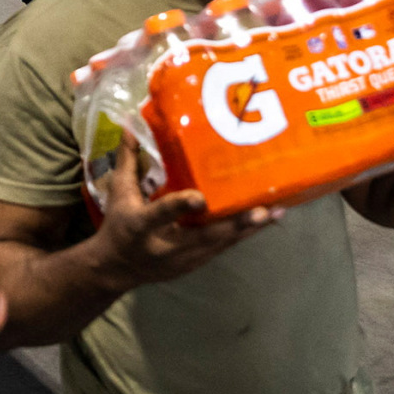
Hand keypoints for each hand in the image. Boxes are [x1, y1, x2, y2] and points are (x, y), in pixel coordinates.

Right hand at [94, 145, 278, 284]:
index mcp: (141, 226)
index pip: (160, 214)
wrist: (117, 270)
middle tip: (263, 210)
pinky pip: (223, 247)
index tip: (200, 198)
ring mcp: (183, 259)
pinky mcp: (195, 263)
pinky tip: (266, 221)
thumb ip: (128, 160)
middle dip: (234, 224)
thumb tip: (131, 124)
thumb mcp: (118, 193)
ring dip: (248, 229)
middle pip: (204, 236)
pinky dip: (243, 234)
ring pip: (220, 243)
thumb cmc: (118, 226)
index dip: (179, 207)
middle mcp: (165, 246)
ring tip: (277, 213)